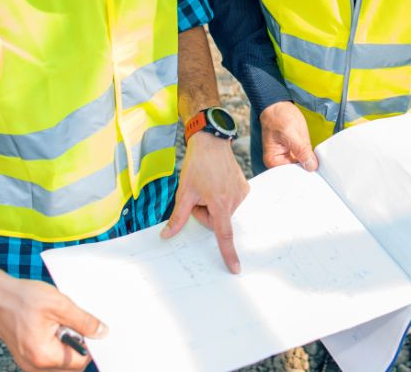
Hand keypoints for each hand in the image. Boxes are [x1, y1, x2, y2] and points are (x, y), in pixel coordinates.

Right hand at [0, 270, 106, 371]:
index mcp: (44, 356)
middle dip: (77, 345)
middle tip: (71, 323)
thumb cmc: (22, 298)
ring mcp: (28, 363)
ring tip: (59, 323)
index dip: (89, 344)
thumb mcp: (60, 304)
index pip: (80, 362)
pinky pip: (49, 357)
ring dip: (66, 345)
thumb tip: (102, 333)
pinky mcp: (26, 357)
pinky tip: (52, 326)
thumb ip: (84, 321)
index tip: (90, 327)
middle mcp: (34, 366)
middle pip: (71, 364)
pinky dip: (56, 344)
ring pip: (60, 362)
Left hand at [161, 132, 249, 272]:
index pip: (224, 235)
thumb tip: (166, 235)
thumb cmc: (197, 165)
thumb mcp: (184, 192)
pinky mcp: (244, 187)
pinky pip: (230, 201)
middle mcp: (235, 200)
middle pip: (216, 221)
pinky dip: (220, 196)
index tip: (235, 268)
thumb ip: (177, 217)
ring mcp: (241, 193)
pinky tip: (216, 182)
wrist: (211, 142)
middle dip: (204, 213)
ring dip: (212, 204)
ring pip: (222, 211)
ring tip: (207, 184)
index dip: (228, 254)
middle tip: (198, 195)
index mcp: (220, 204)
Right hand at [259, 101, 317, 170]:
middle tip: (318, 166)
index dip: (303, 174)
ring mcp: (288, 156)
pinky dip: (311, 156)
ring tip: (316, 159)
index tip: (314, 173)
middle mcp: (279, 162)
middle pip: (296, 172)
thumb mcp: (291, 133)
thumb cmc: (277, 117)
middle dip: (307, 168)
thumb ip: (301, 150)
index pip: (290, 175)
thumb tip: (311, 166)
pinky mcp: (295, 151)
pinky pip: (305, 157)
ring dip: (310, 162)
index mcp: (273, 161)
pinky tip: (315, 155)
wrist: (278, 105)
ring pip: (303, 165)